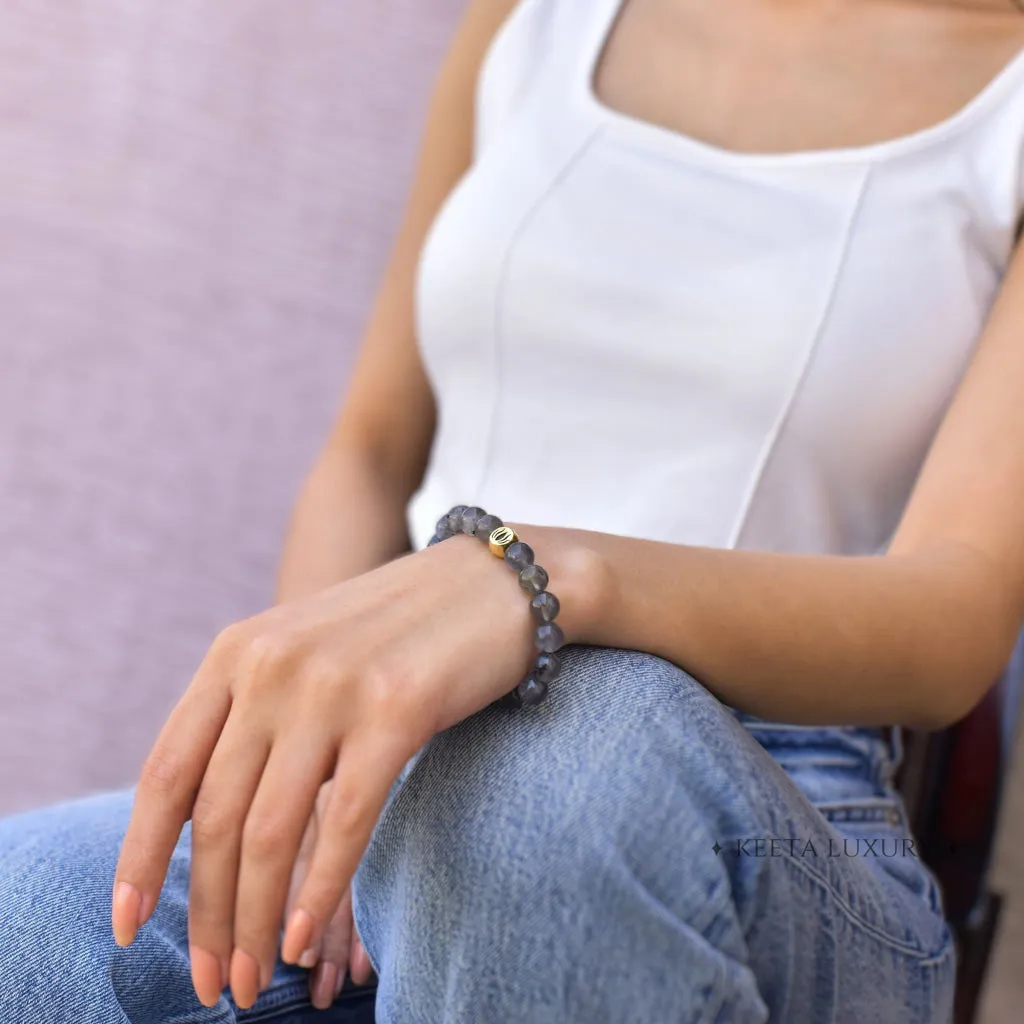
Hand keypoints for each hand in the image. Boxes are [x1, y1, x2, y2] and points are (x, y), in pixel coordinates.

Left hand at [110, 529, 584, 1009]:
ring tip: (252, 979)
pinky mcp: (397, 709)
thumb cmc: (397, 630)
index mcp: (238, 652)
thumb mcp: (305, 654)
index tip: (126, 926)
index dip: (140, 859)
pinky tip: (304, 939)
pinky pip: (343, 821)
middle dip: (206, 915)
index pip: (167, 773)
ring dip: (254, 922)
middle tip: (209, 984)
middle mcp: (272, 665)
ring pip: (271, 832)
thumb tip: (212, 821)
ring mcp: (333, 685)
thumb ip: (253, 714)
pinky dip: (318, 893)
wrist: (490, 582)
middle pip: (216, 817)